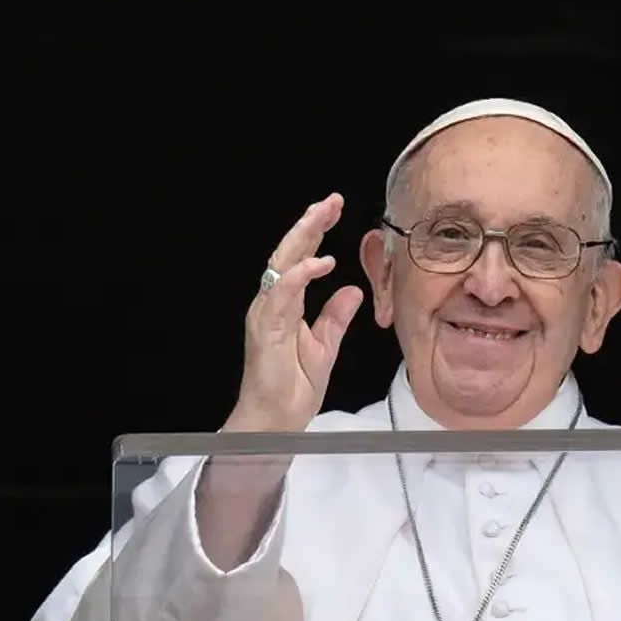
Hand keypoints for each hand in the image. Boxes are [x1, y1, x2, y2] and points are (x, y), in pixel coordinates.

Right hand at [224, 193, 363, 431]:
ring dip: (303, 238)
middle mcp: (272, 303)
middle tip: (330, 201)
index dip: (315, 233)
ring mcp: (267, 314)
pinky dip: (301, 275)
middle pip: (289, 253)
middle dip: (310, 224)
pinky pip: (283, 294)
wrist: (276, 420)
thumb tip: (353, 290)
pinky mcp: (267, 329)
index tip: (334, 210)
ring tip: (323, 215)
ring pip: (282, 264)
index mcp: (285, 304)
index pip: (300, 259)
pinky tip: (321, 261)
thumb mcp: (326, 345)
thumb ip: (335, 317)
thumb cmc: (293, 387)